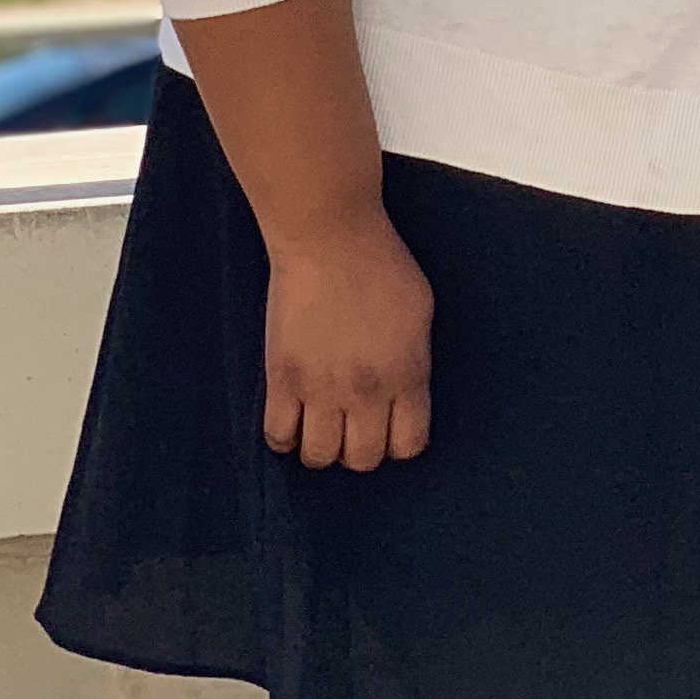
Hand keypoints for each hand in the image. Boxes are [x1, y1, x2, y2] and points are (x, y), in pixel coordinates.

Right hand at [261, 211, 433, 470]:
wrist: (329, 239)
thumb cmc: (383, 265)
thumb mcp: (422, 314)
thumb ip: (415, 361)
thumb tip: (407, 393)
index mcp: (408, 374)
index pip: (409, 444)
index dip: (400, 443)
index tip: (391, 430)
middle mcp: (367, 391)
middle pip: (363, 459)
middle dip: (361, 450)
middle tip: (354, 429)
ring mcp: (321, 388)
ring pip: (319, 457)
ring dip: (322, 448)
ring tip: (321, 426)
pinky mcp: (281, 379)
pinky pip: (277, 436)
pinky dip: (284, 437)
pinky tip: (292, 419)